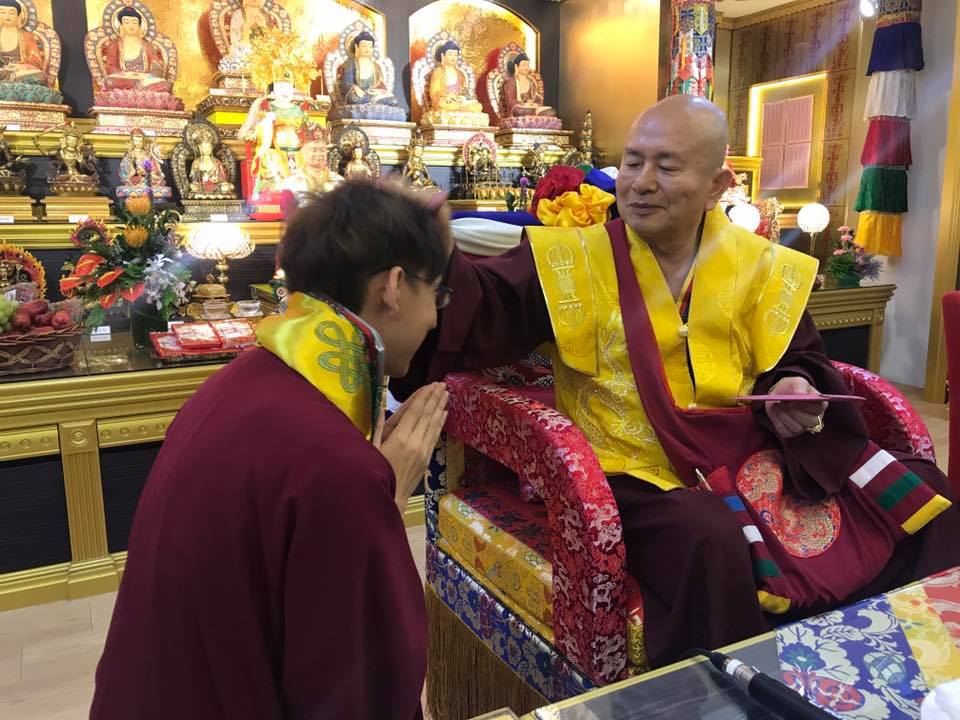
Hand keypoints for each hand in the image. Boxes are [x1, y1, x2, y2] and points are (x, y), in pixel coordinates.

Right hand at [377, 383, 447, 508]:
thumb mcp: (371, 447)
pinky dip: (440, 423)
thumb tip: (380, 402)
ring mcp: (423, 451)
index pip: (415, 412)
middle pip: (427, 416)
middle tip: (442, 384)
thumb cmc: (374, 473)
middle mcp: (415, 443)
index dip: (424, 397)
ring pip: (433, 425)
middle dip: (435, 398)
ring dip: (440, 408)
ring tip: (446, 394)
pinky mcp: (426, 459)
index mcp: (400, 438)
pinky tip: (443, 414)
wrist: (389, 500)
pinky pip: (434, 436)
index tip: (431, 385)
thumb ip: (378, 424)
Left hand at [764, 376, 827, 438]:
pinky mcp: (791, 433)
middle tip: (782, 403)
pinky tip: (775, 412)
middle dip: (794, 412)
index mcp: (820, 405)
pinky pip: (785, 432)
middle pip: (810, 422)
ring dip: (784, 417)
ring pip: (797, 428)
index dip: (805, 406)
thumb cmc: (792, 388)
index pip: (818, 409)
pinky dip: (777, 422)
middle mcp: (815, 418)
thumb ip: (799, 385)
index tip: (792, 399)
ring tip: (776, 406)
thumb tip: (800, 394)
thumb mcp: (796, 381)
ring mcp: (803, 427)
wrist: (780, 394)